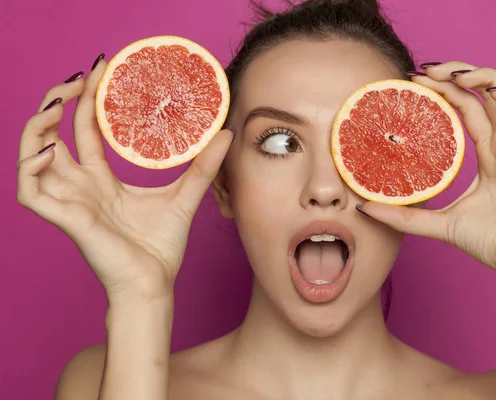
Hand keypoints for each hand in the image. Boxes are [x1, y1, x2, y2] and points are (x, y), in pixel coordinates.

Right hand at [16, 59, 233, 299]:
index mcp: (101, 180)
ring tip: (58, 105)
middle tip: (79, 77)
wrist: (153, 284)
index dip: (86, 100)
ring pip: (32, 158)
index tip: (100, 69)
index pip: (85, 132)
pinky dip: (31, 167)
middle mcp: (80, 187)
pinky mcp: (65, 219)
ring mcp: (69, 201)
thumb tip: (227, 134)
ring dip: (37, 128)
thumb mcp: (185, 197)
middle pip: (53, 135)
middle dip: (59, 102)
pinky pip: (30, 191)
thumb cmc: (161, 247)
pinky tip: (50, 149)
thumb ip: (203, 167)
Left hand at [357, 61, 495, 276]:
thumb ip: (402, 216)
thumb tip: (362, 207)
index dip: (445, 91)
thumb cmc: (488, 243)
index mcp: (488, 155)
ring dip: (484, 76)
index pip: (467, 109)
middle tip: (424, 72)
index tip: (414, 82)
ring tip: (454, 75)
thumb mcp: (436, 223)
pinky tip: (493, 92)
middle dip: (456, 75)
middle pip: (483, 95)